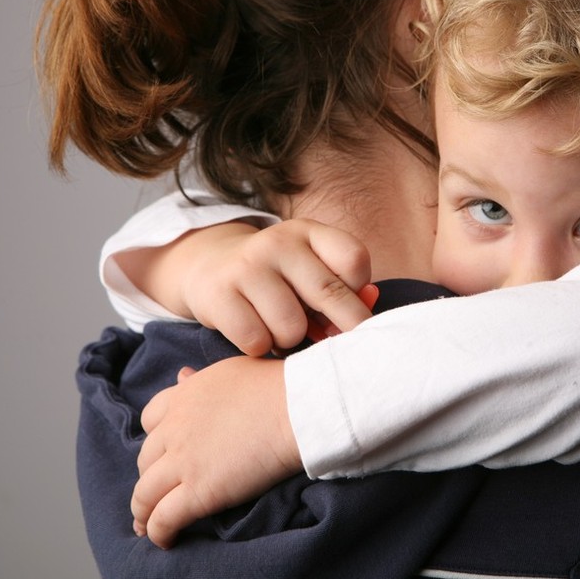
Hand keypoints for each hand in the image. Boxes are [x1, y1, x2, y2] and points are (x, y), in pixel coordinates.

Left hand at [131, 357, 301, 548]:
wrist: (298, 409)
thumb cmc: (278, 387)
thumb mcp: (232, 372)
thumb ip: (202, 379)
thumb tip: (183, 375)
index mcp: (184, 396)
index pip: (151, 418)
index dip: (156, 438)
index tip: (164, 452)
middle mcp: (175, 428)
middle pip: (146, 459)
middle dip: (149, 476)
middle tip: (157, 492)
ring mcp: (183, 461)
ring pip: (145, 494)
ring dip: (143, 511)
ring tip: (149, 525)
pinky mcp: (198, 492)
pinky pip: (164, 518)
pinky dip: (159, 532)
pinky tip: (166, 540)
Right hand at [180, 219, 373, 354]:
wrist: (209, 267)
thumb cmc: (278, 278)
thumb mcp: (310, 269)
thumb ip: (345, 286)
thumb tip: (370, 300)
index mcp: (308, 231)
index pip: (354, 259)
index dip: (358, 291)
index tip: (349, 303)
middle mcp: (278, 242)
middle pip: (329, 293)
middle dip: (343, 326)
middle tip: (338, 341)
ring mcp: (246, 267)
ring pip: (292, 328)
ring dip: (291, 340)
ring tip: (281, 329)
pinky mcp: (218, 295)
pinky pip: (258, 341)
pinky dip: (261, 348)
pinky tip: (257, 333)